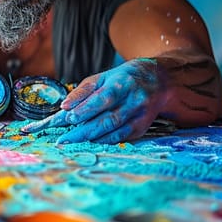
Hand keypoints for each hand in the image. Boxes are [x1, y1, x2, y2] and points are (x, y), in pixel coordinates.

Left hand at [24, 59, 162, 143]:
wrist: (157, 82)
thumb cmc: (122, 79)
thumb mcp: (101, 78)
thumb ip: (82, 92)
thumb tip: (65, 106)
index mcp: (123, 84)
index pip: (103, 98)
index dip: (86, 109)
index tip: (69, 117)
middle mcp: (134, 101)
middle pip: (108, 120)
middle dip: (83, 131)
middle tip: (63, 139)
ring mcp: (140, 117)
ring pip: (114, 132)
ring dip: (91, 139)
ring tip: (71, 143)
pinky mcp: (141, 128)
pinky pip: (120, 138)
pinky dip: (103, 141)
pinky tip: (89, 143)